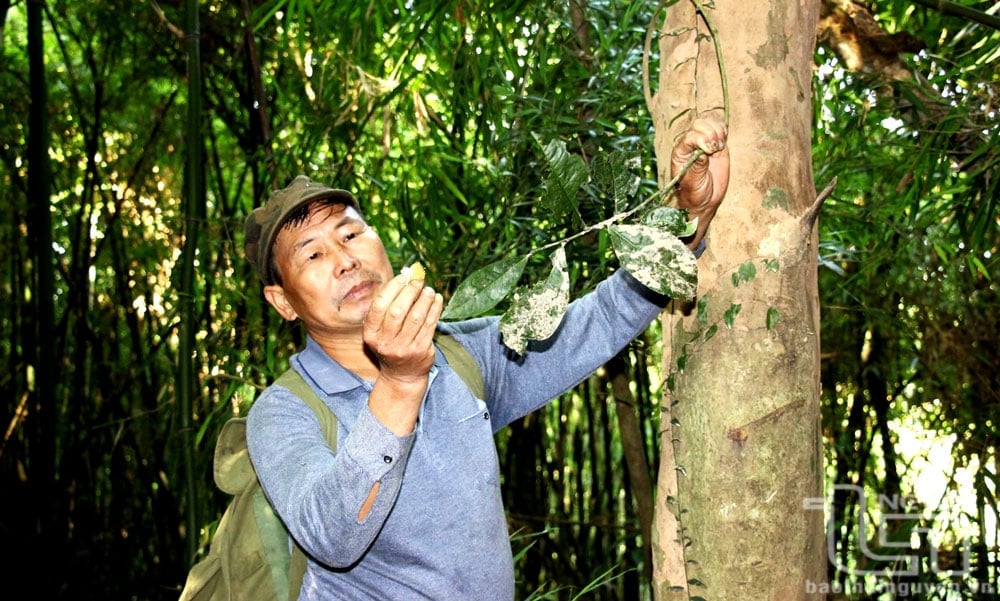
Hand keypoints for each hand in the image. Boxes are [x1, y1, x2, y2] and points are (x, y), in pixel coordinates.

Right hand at [363, 271, 443, 384]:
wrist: (402, 376)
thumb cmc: (391, 344)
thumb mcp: (381, 330)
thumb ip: (389, 306)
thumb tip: (406, 276)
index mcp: (370, 334)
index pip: (380, 305)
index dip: (393, 287)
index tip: (404, 276)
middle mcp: (385, 342)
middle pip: (398, 310)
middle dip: (410, 291)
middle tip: (419, 279)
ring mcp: (403, 348)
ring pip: (416, 317)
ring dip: (425, 299)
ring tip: (429, 290)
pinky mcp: (421, 351)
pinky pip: (430, 325)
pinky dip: (435, 309)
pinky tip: (437, 300)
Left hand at [670, 117, 729, 249]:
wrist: (704, 200)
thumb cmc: (693, 193)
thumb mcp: (692, 182)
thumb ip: (697, 167)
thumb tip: (702, 152)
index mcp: (680, 152)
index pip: (689, 136)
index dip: (700, 139)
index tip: (709, 151)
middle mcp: (690, 144)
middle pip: (699, 124)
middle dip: (710, 132)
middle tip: (716, 148)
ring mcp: (704, 142)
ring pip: (709, 123)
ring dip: (718, 131)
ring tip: (719, 147)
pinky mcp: (716, 144)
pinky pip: (720, 129)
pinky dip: (723, 131)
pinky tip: (722, 144)